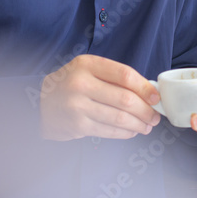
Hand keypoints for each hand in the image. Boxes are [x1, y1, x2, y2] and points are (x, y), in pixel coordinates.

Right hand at [40, 54, 161, 140]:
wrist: (40, 104)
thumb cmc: (72, 84)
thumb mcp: (89, 70)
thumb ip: (114, 77)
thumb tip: (148, 92)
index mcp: (88, 64)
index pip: (124, 75)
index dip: (144, 88)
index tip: (155, 97)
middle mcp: (81, 84)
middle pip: (125, 99)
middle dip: (145, 110)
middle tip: (155, 116)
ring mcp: (77, 106)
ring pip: (119, 118)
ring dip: (138, 124)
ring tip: (147, 126)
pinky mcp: (77, 125)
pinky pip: (108, 131)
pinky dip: (124, 132)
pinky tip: (132, 131)